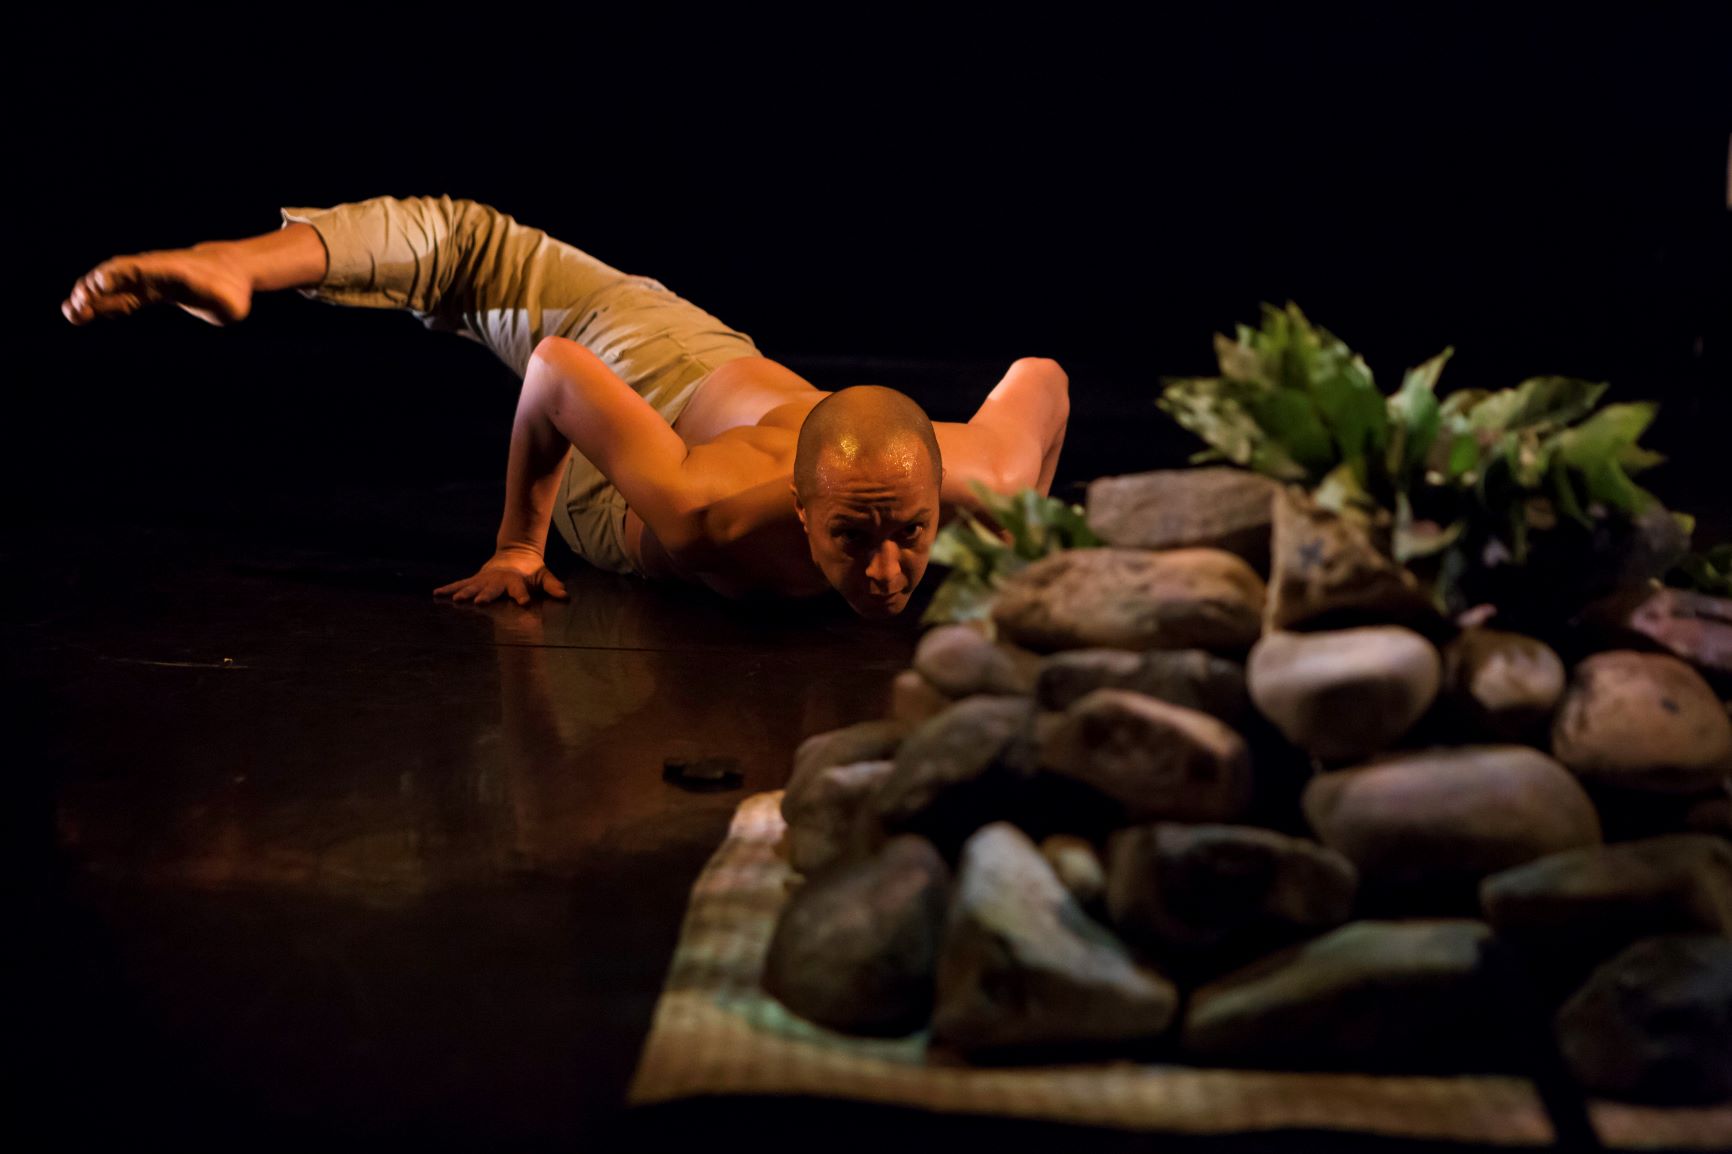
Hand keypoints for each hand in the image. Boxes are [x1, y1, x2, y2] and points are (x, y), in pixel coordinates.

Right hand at [62, 242, 253, 326]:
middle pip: (117, 276)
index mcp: (171, 272)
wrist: (229, 274)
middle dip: (95, 289)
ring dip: (91, 299)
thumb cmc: (231, 292)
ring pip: (113, 287)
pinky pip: (119, 298)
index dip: (118, 277)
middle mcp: (154, 272)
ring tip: (72, 315)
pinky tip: (82, 317)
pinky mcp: (146, 291)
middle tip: (77, 307)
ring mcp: (148, 280)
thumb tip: (217, 302)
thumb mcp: (228, 301)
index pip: (138, 270)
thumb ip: (217, 302)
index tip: (99, 287)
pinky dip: (102, 306)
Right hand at [434, 548, 568, 606]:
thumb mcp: (544, 576)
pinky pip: (461, 584)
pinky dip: (449, 589)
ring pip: (473, 586)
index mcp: (515, 580)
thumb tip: (565, 595)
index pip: (519, 588)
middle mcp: (498, 579)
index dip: (522, 595)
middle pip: (492, 588)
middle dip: (486, 595)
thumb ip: (553, 586)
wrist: (516, 553)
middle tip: (480, 602)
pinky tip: (436, 593)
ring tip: (456, 600)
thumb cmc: (532, 570)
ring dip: (465, 593)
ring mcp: (485, 579)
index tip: (524, 602)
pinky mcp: (476, 579)